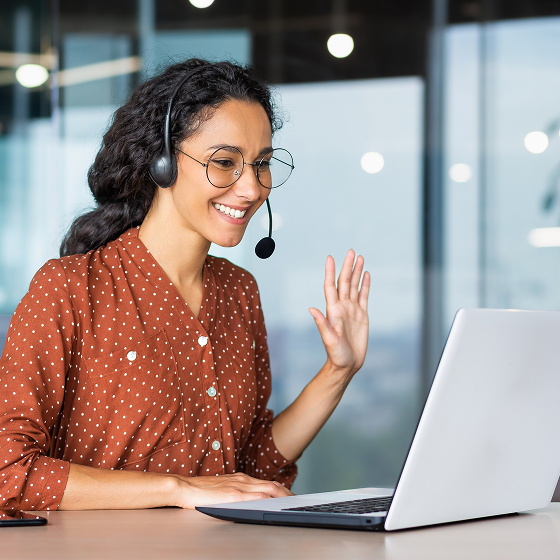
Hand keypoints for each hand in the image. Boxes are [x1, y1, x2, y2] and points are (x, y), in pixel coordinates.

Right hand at [171, 472, 293, 508]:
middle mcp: (243, 480)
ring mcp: (238, 486)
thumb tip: (249, 500)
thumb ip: (237, 492)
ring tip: (293, 503)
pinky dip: (266, 499)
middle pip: (271, 485)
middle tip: (299, 501)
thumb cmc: (201, 490)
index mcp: (241, 478)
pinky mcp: (232, 494)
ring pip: (267, 489)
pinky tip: (274, 504)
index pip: (267, 483)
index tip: (291, 496)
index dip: (281, 489)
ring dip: (282, 495)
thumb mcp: (224, 489)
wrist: (184, 487)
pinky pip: (253, 496)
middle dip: (287, 493)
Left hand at [309, 250, 369, 381]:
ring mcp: (352, 310)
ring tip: (359, 257)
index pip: (331, 286)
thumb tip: (311, 309)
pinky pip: (364, 296)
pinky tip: (366, 274)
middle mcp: (342, 307)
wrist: (347, 364)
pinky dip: (365, 285)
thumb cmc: (336, 354)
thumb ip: (321, 324)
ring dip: (356, 272)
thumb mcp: (328, 340)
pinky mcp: (362, 315)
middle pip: (344, 282)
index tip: (330, 257)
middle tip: (351, 251)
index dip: (330, 272)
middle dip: (347, 266)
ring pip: (355, 286)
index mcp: (333, 310)